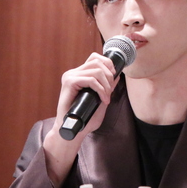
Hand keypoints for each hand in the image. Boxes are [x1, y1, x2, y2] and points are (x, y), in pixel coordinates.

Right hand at [43, 52, 118, 185]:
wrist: (71, 130)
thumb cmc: (84, 118)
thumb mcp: (100, 100)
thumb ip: (107, 88)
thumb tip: (117, 76)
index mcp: (79, 74)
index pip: (95, 57)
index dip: (108, 63)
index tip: (113, 77)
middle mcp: (73, 73)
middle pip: (97, 61)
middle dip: (109, 75)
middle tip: (110, 91)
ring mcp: (70, 77)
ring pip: (96, 70)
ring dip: (106, 84)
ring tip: (106, 97)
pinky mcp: (69, 83)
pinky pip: (90, 80)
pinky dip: (101, 90)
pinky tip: (103, 100)